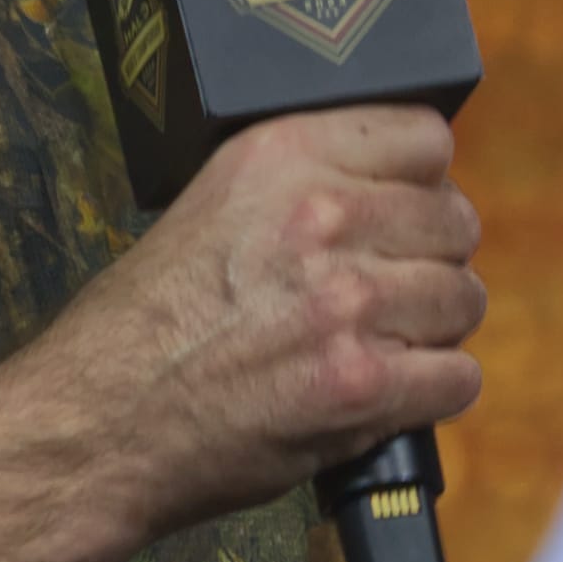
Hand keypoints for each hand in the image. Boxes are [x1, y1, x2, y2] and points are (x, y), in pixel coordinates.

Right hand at [24, 106, 486, 544]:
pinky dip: (429, 394)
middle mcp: (322, 216)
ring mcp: (348, 300)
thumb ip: (306, 189)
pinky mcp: (363, 383)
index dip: (422, 185)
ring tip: (375, 347)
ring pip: (464, 300)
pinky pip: (459, 377)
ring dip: (432, 330)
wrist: (98, 422)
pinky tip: (382, 395)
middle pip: (455, 224)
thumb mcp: (213, 206)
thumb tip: (397, 196)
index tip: (402, 214)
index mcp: (282, 155)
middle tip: (383, 295)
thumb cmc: (145, 327)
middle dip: (428, 262)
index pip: (425, 139)